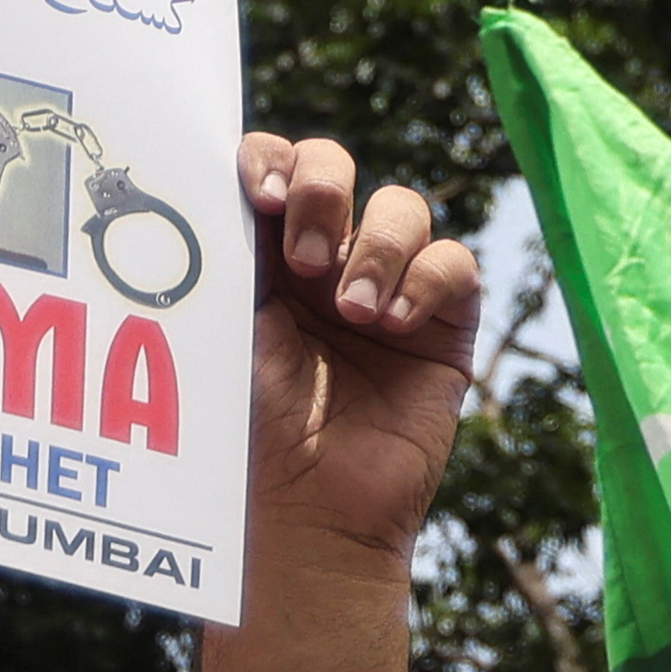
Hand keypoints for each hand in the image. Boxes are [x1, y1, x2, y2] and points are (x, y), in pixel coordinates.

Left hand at [233, 135, 477, 569]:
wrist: (306, 511)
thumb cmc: (250, 436)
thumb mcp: (225, 336)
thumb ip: (225, 260)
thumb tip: (217, 187)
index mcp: (262, 255)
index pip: (272, 168)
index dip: (270, 160)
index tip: (262, 195)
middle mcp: (325, 261)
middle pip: (335, 166)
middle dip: (324, 190)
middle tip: (305, 259)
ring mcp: (386, 288)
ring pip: (402, 205)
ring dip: (377, 247)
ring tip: (353, 313)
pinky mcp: (443, 325)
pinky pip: (453, 262)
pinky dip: (426, 279)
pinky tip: (395, 324)